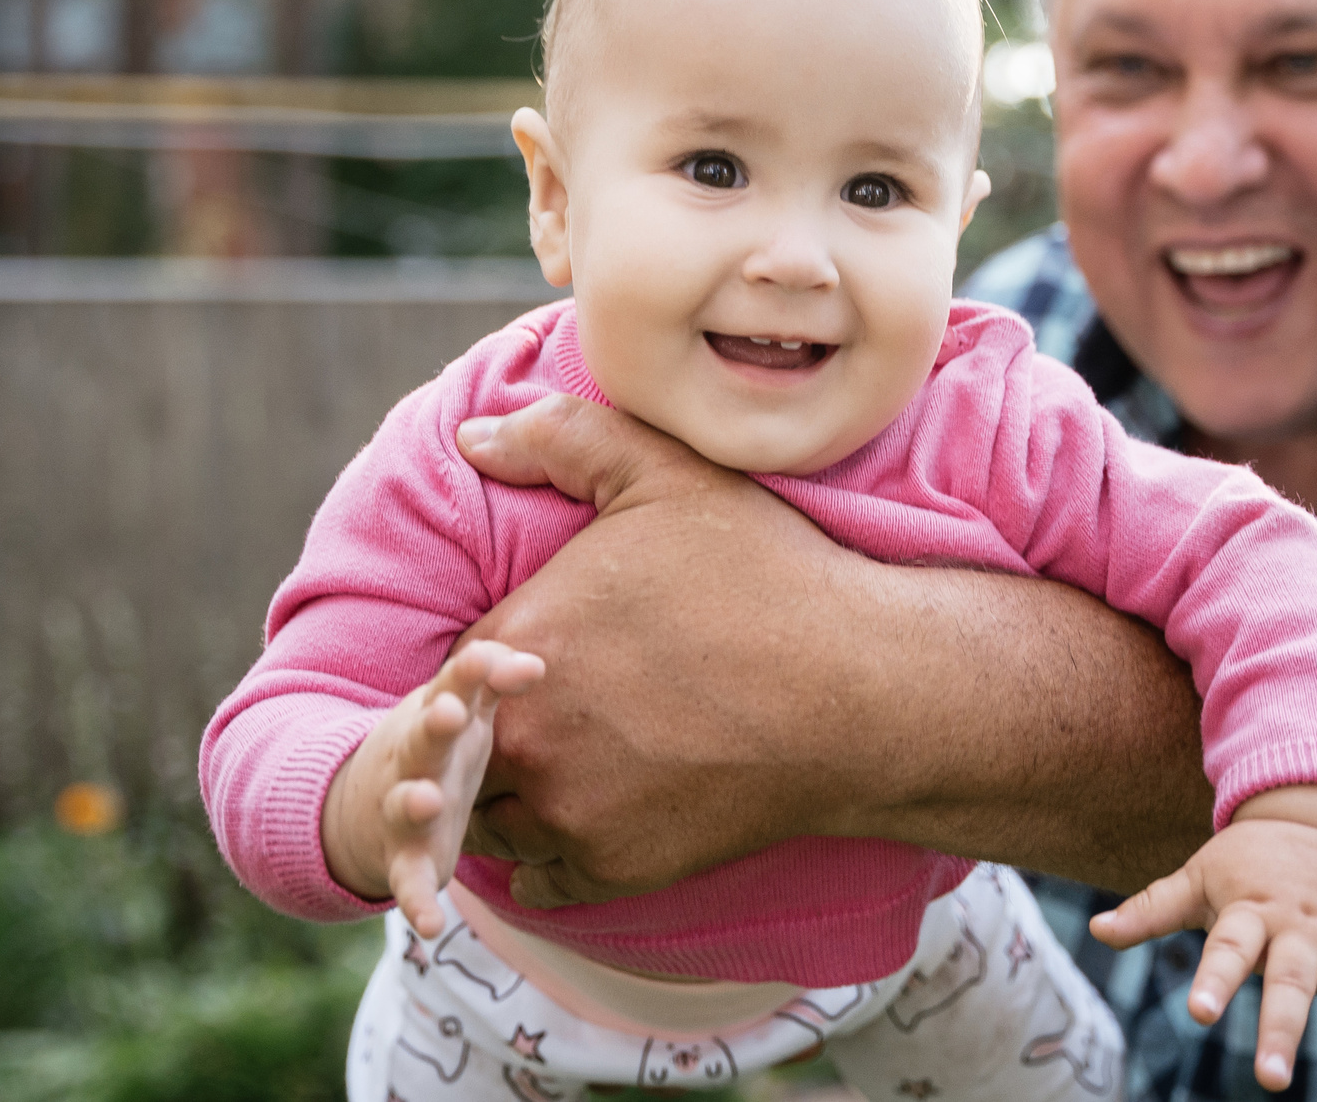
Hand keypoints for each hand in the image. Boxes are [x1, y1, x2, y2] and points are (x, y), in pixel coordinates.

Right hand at [323, 640, 546, 937]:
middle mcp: (414, 759)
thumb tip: (539, 662)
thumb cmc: (441, 745)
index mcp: (434, 717)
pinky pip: (408, 882)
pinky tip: (430, 927)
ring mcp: (404, 809)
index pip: (452, 685)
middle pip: (422, 738)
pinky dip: (415, 904)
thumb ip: (494, 679)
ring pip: (406, 804)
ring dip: (415, 802)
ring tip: (428, 801)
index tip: (497, 663)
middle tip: (449, 714)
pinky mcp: (404, 859)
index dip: (471, 673)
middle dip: (434, 727)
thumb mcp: (463, 707)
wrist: (367, 802)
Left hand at [451, 394, 872, 906]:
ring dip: (513, 798)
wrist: (862, 693)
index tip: (532, 663)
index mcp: (519, 644)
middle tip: (550, 714)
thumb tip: (474, 437)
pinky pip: (541, 878)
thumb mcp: (667, 476)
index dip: (486, 668)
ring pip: (494, 819)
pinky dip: (554, 855)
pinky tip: (595, 811)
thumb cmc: (766, 577)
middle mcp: (527, 739)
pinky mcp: (614, 869)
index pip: (455, 672)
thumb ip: (561, 438)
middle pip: (462, 750)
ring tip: (567, 765)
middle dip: (489, 735)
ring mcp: (568, 814)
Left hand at [1090, 786, 1316, 1094]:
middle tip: (1271, 1080)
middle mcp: (1302, 930)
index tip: (1199, 1013)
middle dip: (1284, 1029)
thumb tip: (1096, 930)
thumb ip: (1153, 908)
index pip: (1230, 947)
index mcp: (1254, 909)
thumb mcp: (1200, 874)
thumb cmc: (1248, 859)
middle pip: (1293, 982)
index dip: (1215, 979)